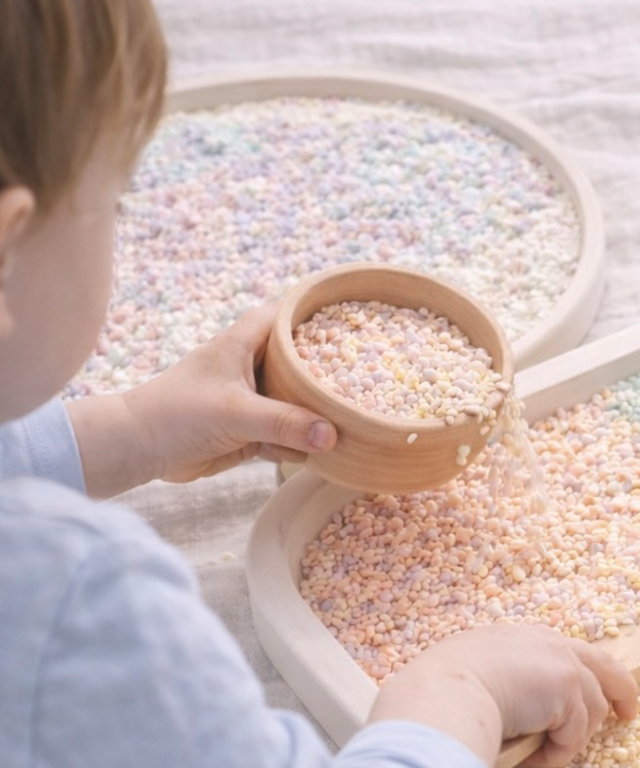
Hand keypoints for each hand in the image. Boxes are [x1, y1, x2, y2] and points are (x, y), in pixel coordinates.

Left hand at [69, 305, 336, 497]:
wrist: (140, 448)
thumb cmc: (178, 413)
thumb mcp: (236, 413)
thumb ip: (284, 422)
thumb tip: (331, 435)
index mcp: (247, 341)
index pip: (292, 314)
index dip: (323, 314)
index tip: (360, 320)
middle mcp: (255, 365)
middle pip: (305, 362)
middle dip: (332, 374)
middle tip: (371, 379)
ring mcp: (256, 399)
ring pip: (300, 402)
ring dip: (320, 415)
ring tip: (357, 422)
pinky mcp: (253, 430)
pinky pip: (290, 434)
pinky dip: (302, 443)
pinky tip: (321, 453)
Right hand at [367, 624, 638, 767]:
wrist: (442, 696)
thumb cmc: (437, 692)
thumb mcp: (464, 673)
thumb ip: (489, 680)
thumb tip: (490, 706)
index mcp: (516, 637)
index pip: (561, 650)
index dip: (580, 672)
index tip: (585, 688)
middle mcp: (544, 642)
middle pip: (603, 664)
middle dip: (622, 689)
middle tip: (627, 712)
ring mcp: (560, 663)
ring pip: (592, 710)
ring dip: (569, 739)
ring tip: (539, 754)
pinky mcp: (567, 688)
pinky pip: (576, 735)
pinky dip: (558, 752)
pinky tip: (533, 757)